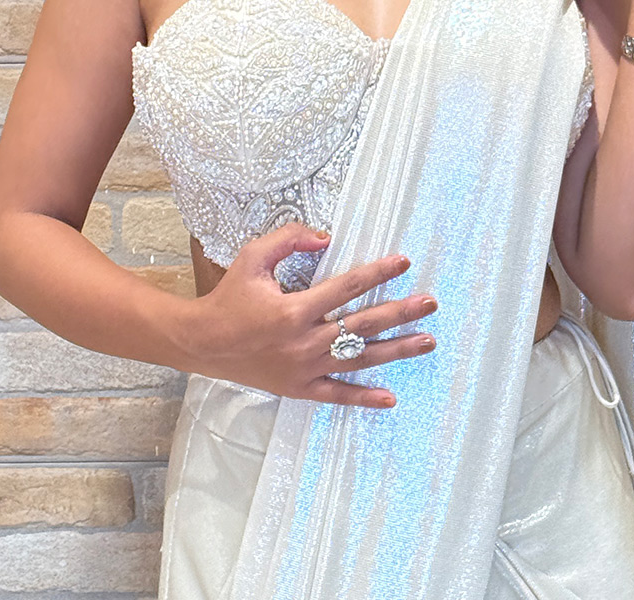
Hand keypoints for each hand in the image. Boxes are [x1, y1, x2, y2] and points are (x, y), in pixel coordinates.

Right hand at [178, 222, 437, 408]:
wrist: (203, 342)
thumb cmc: (229, 297)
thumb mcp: (252, 257)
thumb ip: (288, 239)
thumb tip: (326, 236)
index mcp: (294, 309)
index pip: (347, 288)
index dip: (378, 272)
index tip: (404, 261)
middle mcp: (304, 341)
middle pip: (363, 325)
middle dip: (400, 312)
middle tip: (430, 303)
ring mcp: (303, 368)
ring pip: (359, 360)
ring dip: (396, 350)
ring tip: (426, 341)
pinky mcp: (298, 388)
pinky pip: (336, 394)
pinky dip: (363, 397)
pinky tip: (389, 398)